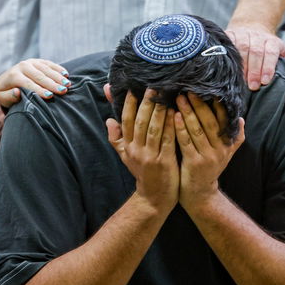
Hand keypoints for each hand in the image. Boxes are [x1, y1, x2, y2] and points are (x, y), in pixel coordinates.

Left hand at [0, 59, 69, 106]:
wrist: (5, 80)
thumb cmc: (5, 93)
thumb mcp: (3, 98)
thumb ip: (9, 97)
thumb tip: (17, 92)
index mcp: (13, 76)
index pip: (28, 84)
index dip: (39, 90)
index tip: (50, 96)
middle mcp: (22, 66)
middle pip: (39, 76)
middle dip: (52, 84)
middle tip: (64, 90)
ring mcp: (30, 62)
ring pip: (46, 69)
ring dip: (57, 76)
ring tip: (67, 84)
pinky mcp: (37, 61)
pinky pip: (49, 63)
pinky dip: (57, 68)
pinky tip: (66, 74)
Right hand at [105, 90, 178, 214]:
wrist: (154, 199)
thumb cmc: (142, 173)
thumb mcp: (126, 156)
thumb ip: (116, 138)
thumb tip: (109, 120)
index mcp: (128, 146)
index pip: (126, 121)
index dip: (128, 104)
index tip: (133, 88)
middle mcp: (136, 150)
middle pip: (140, 122)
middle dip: (146, 103)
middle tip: (153, 86)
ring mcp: (150, 156)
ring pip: (153, 129)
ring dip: (159, 111)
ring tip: (165, 95)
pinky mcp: (164, 162)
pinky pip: (168, 140)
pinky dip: (171, 126)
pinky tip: (176, 114)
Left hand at [175, 93, 243, 211]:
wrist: (200, 194)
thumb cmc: (209, 167)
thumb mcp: (225, 153)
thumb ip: (234, 136)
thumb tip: (240, 117)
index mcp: (228, 143)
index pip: (224, 118)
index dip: (216, 103)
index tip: (208, 87)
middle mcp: (221, 150)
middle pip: (210, 122)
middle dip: (200, 104)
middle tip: (189, 89)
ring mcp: (208, 157)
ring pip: (198, 130)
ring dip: (188, 112)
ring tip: (180, 98)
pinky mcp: (194, 163)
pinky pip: (186, 142)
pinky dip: (180, 128)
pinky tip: (174, 116)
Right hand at [225, 21, 284, 89]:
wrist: (251, 25)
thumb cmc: (266, 45)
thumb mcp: (280, 52)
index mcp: (272, 41)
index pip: (271, 53)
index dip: (268, 66)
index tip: (265, 81)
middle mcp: (257, 36)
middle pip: (255, 51)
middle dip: (254, 69)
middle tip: (253, 86)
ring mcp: (243, 34)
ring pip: (241, 47)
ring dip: (241, 64)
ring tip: (241, 80)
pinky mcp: (230, 34)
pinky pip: (228, 43)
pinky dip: (227, 54)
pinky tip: (227, 67)